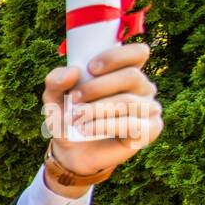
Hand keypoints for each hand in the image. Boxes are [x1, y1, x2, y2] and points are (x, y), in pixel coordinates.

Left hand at [41, 42, 162, 189]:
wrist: (71, 151)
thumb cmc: (68, 117)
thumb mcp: (54, 97)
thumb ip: (56, 80)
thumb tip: (73, 72)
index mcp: (125, 71)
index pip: (138, 53)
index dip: (117, 56)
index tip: (90, 68)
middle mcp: (142, 87)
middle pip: (131, 76)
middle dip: (98, 87)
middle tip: (74, 99)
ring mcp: (149, 108)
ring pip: (129, 101)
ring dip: (97, 109)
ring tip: (75, 118)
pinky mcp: (150, 130)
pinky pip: (132, 124)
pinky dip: (104, 126)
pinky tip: (86, 130)